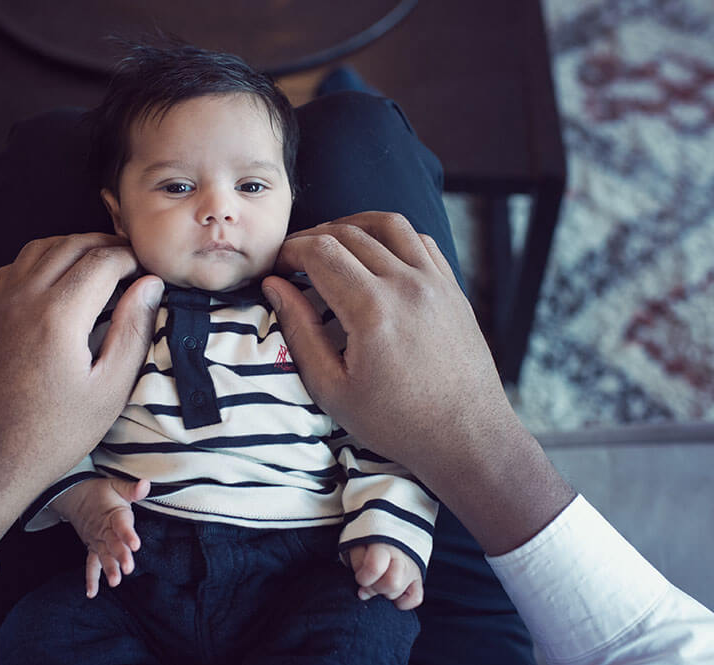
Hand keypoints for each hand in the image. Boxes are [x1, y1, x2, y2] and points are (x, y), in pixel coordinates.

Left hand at [0, 233, 163, 562]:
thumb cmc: (53, 436)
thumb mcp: (109, 390)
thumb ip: (133, 332)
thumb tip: (151, 285)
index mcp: (58, 316)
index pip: (102, 260)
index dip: (131, 257)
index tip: (150, 269)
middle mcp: (23, 299)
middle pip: (70, 245)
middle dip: (105, 245)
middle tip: (132, 260)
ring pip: (39, 249)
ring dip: (72, 247)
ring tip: (100, 264)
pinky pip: (13, 268)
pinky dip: (42, 260)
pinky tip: (58, 280)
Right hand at [53, 478, 150, 597]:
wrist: (75, 495)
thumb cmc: (101, 492)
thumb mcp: (117, 485)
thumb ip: (132, 489)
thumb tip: (146, 484)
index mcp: (113, 514)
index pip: (121, 525)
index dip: (128, 535)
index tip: (135, 544)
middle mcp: (104, 530)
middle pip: (113, 544)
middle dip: (120, 556)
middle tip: (128, 567)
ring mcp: (97, 541)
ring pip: (103, 556)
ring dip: (108, 569)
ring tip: (115, 581)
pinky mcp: (92, 548)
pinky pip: (91, 564)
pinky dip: (91, 579)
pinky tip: (92, 593)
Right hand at [262, 212, 573, 554]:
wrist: (466, 438)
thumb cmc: (396, 423)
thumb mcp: (331, 388)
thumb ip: (299, 331)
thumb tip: (275, 287)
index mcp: (372, 309)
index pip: (320, 251)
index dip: (289, 251)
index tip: (276, 267)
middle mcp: (406, 285)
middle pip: (348, 233)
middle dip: (312, 238)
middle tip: (292, 260)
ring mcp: (435, 282)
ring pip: (388, 224)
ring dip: (351, 226)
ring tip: (330, 244)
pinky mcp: (453, 289)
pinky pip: (420, 240)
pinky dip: (390, 236)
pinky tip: (374, 255)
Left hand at [348, 543, 422, 609]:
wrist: (390, 532)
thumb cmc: (369, 542)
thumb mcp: (357, 545)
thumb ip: (357, 563)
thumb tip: (363, 591)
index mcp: (384, 545)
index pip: (375, 568)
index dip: (363, 578)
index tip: (359, 577)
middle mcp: (402, 557)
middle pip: (393, 583)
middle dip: (375, 588)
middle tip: (369, 582)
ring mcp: (413, 569)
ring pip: (400, 592)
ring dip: (385, 592)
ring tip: (380, 581)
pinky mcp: (418, 580)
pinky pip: (415, 599)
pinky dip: (402, 601)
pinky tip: (392, 593)